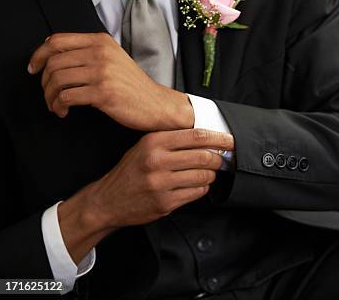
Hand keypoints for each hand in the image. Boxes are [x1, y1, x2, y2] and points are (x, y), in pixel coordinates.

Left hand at [28, 32, 193, 130]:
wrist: (157, 104)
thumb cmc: (134, 86)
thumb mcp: (114, 59)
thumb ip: (89, 52)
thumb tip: (52, 53)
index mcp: (101, 41)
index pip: (57, 40)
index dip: (38, 55)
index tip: (34, 68)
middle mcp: (101, 53)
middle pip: (53, 62)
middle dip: (44, 81)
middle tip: (48, 93)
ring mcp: (102, 72)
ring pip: (57, 80)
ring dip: (50, 96)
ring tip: (56, 105)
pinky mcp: (103, 93)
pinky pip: (66, 97)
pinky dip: (59, 106)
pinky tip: (64, 111)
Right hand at [58, 128, 233, 262]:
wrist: (108, 199)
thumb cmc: (131, 170)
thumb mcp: (146, 146)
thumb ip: (173, 140)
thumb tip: (208, 137)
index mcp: (154, 142)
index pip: (197, 136)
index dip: (219, 138)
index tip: (231, 141)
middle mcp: (157, 161)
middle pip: (204, 156)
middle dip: (218, 159)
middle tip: (221, 159)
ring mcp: (161, 184)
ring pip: (203, 176)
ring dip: (211, 175)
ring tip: (207, 173)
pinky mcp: (165, 203)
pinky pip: (196, 193)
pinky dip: (202, 188)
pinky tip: (196, 185)